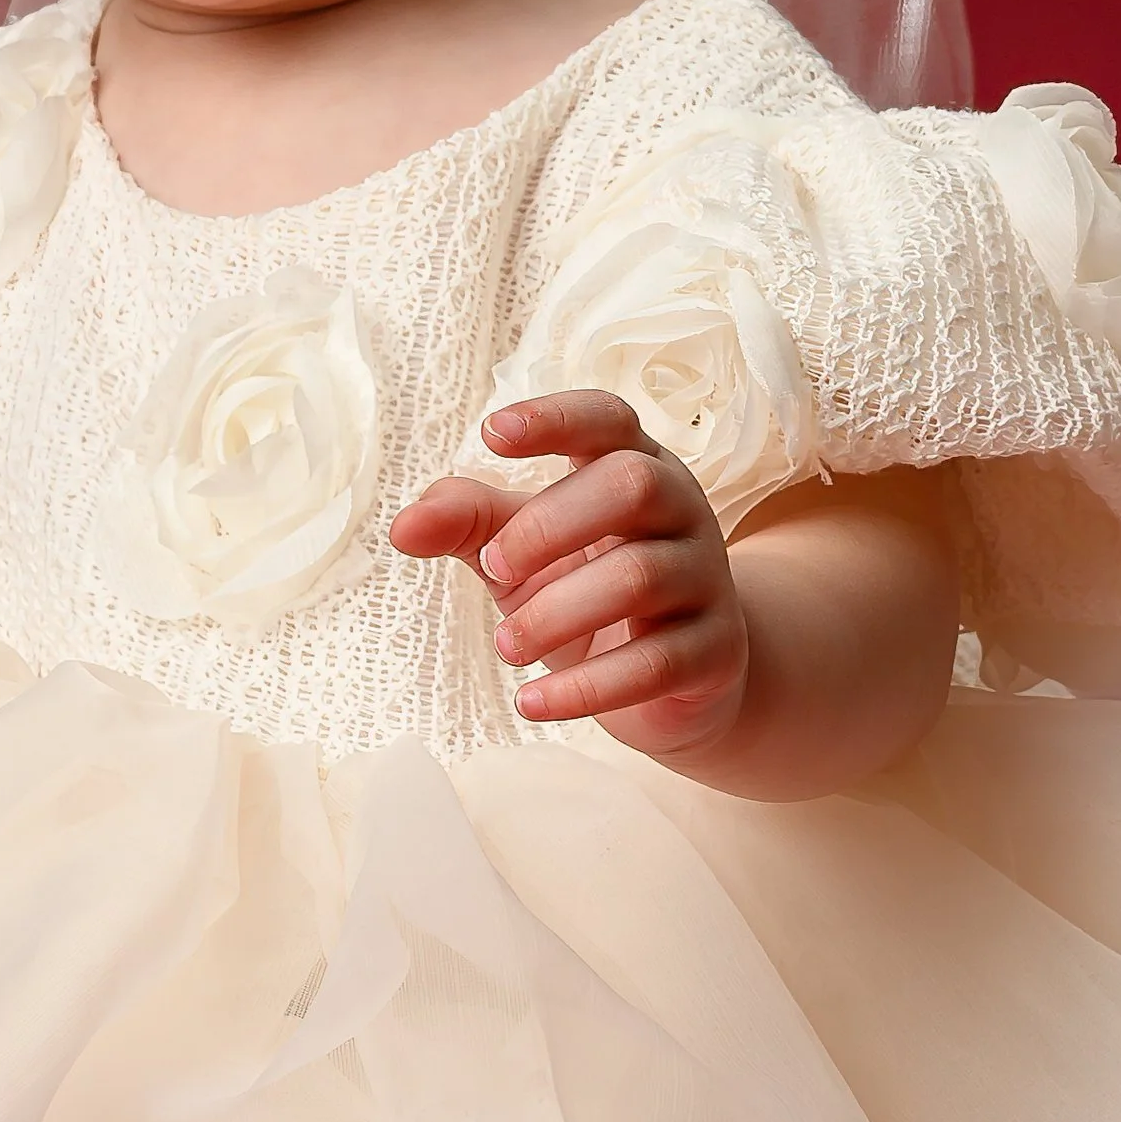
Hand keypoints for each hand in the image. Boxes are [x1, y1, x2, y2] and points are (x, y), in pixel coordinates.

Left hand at [391, 389, 747, 761]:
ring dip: (557, 612)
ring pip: (641, 576)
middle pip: (632, 484)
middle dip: (549, 525)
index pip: (607, 420)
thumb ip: (469, 524)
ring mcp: (706, 579)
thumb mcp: (523, 550)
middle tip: (494, 567)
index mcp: (635, 466)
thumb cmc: (588, 588)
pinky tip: (531, 703)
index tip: (491, 433)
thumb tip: (404, 527)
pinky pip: (656, 663)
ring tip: (505, 644)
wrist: (678, 681)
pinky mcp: (716, 651)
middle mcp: (682, 509)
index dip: (555, 418)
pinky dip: (586, 687)